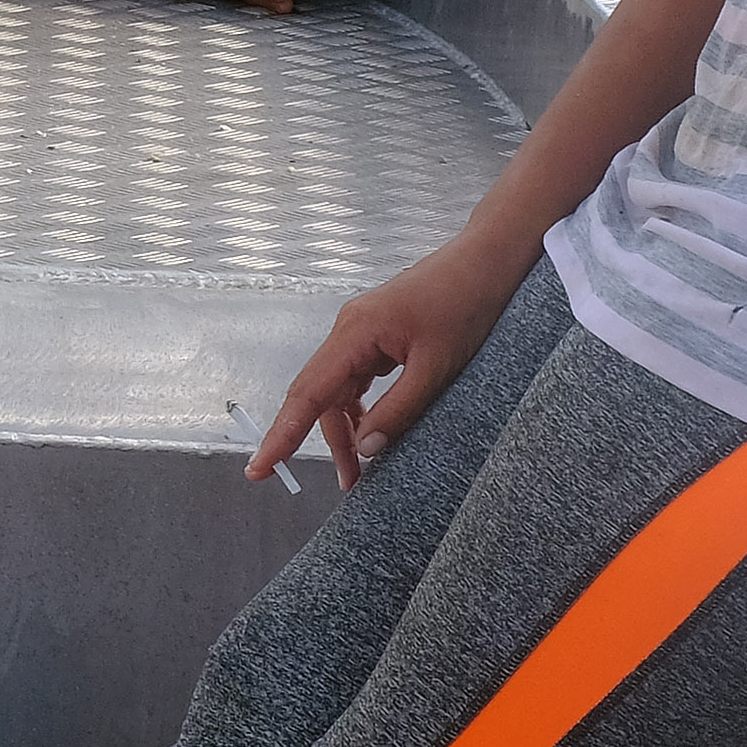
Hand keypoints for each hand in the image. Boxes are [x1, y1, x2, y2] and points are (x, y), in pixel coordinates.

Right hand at [256, 241, 529, 487]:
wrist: (486, 260)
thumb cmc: (465, 305)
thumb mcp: (436, 367)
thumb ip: (399, 409)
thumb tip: (365, 448)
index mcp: (355, 333)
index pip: (308, 393)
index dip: (282, 434)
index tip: (261, 469)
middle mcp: (348, 329)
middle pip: (320, 394)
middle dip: (323, 441)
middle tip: (343, 485)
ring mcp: (361, 330)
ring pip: (339, 389)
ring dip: (346, 428)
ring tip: (361, 470)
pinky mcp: (377, 334)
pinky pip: (356, 378)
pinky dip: (359, 408)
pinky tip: (372, 430)